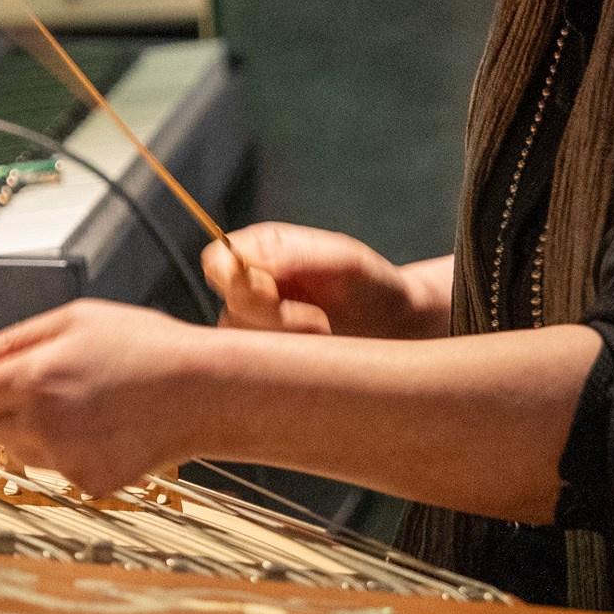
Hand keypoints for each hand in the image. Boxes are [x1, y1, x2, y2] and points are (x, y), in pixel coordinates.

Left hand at [0, 298, 217, 499]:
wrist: (203, 391)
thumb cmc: (146, 346)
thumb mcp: (77, 319)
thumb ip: (13, 339)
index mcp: (34, 377)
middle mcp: (43, 423)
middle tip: (31, 395)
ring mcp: (66, 458)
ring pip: (17, 453)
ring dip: (32, 434)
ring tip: (80, 406)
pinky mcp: (89, 482)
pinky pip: (57, 470)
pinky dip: (70, 453)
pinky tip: (102, 428)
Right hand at [202, 222, 446, 339]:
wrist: (397, 327)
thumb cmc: (372, 285)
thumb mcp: (345, 261)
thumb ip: (298, 256)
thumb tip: (254, 264)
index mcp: (263, 247)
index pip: (216, 262)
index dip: (238, 281)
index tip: (276, 293)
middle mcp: (250, 282)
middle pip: (228, 305)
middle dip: (273, 318)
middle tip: (317, 320)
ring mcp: (254, 321)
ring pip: (238, 339)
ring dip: (283, 341)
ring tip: (322, 333)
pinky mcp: (263, 355)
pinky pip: (251, 366)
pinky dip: (285, 362)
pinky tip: (315, 351)